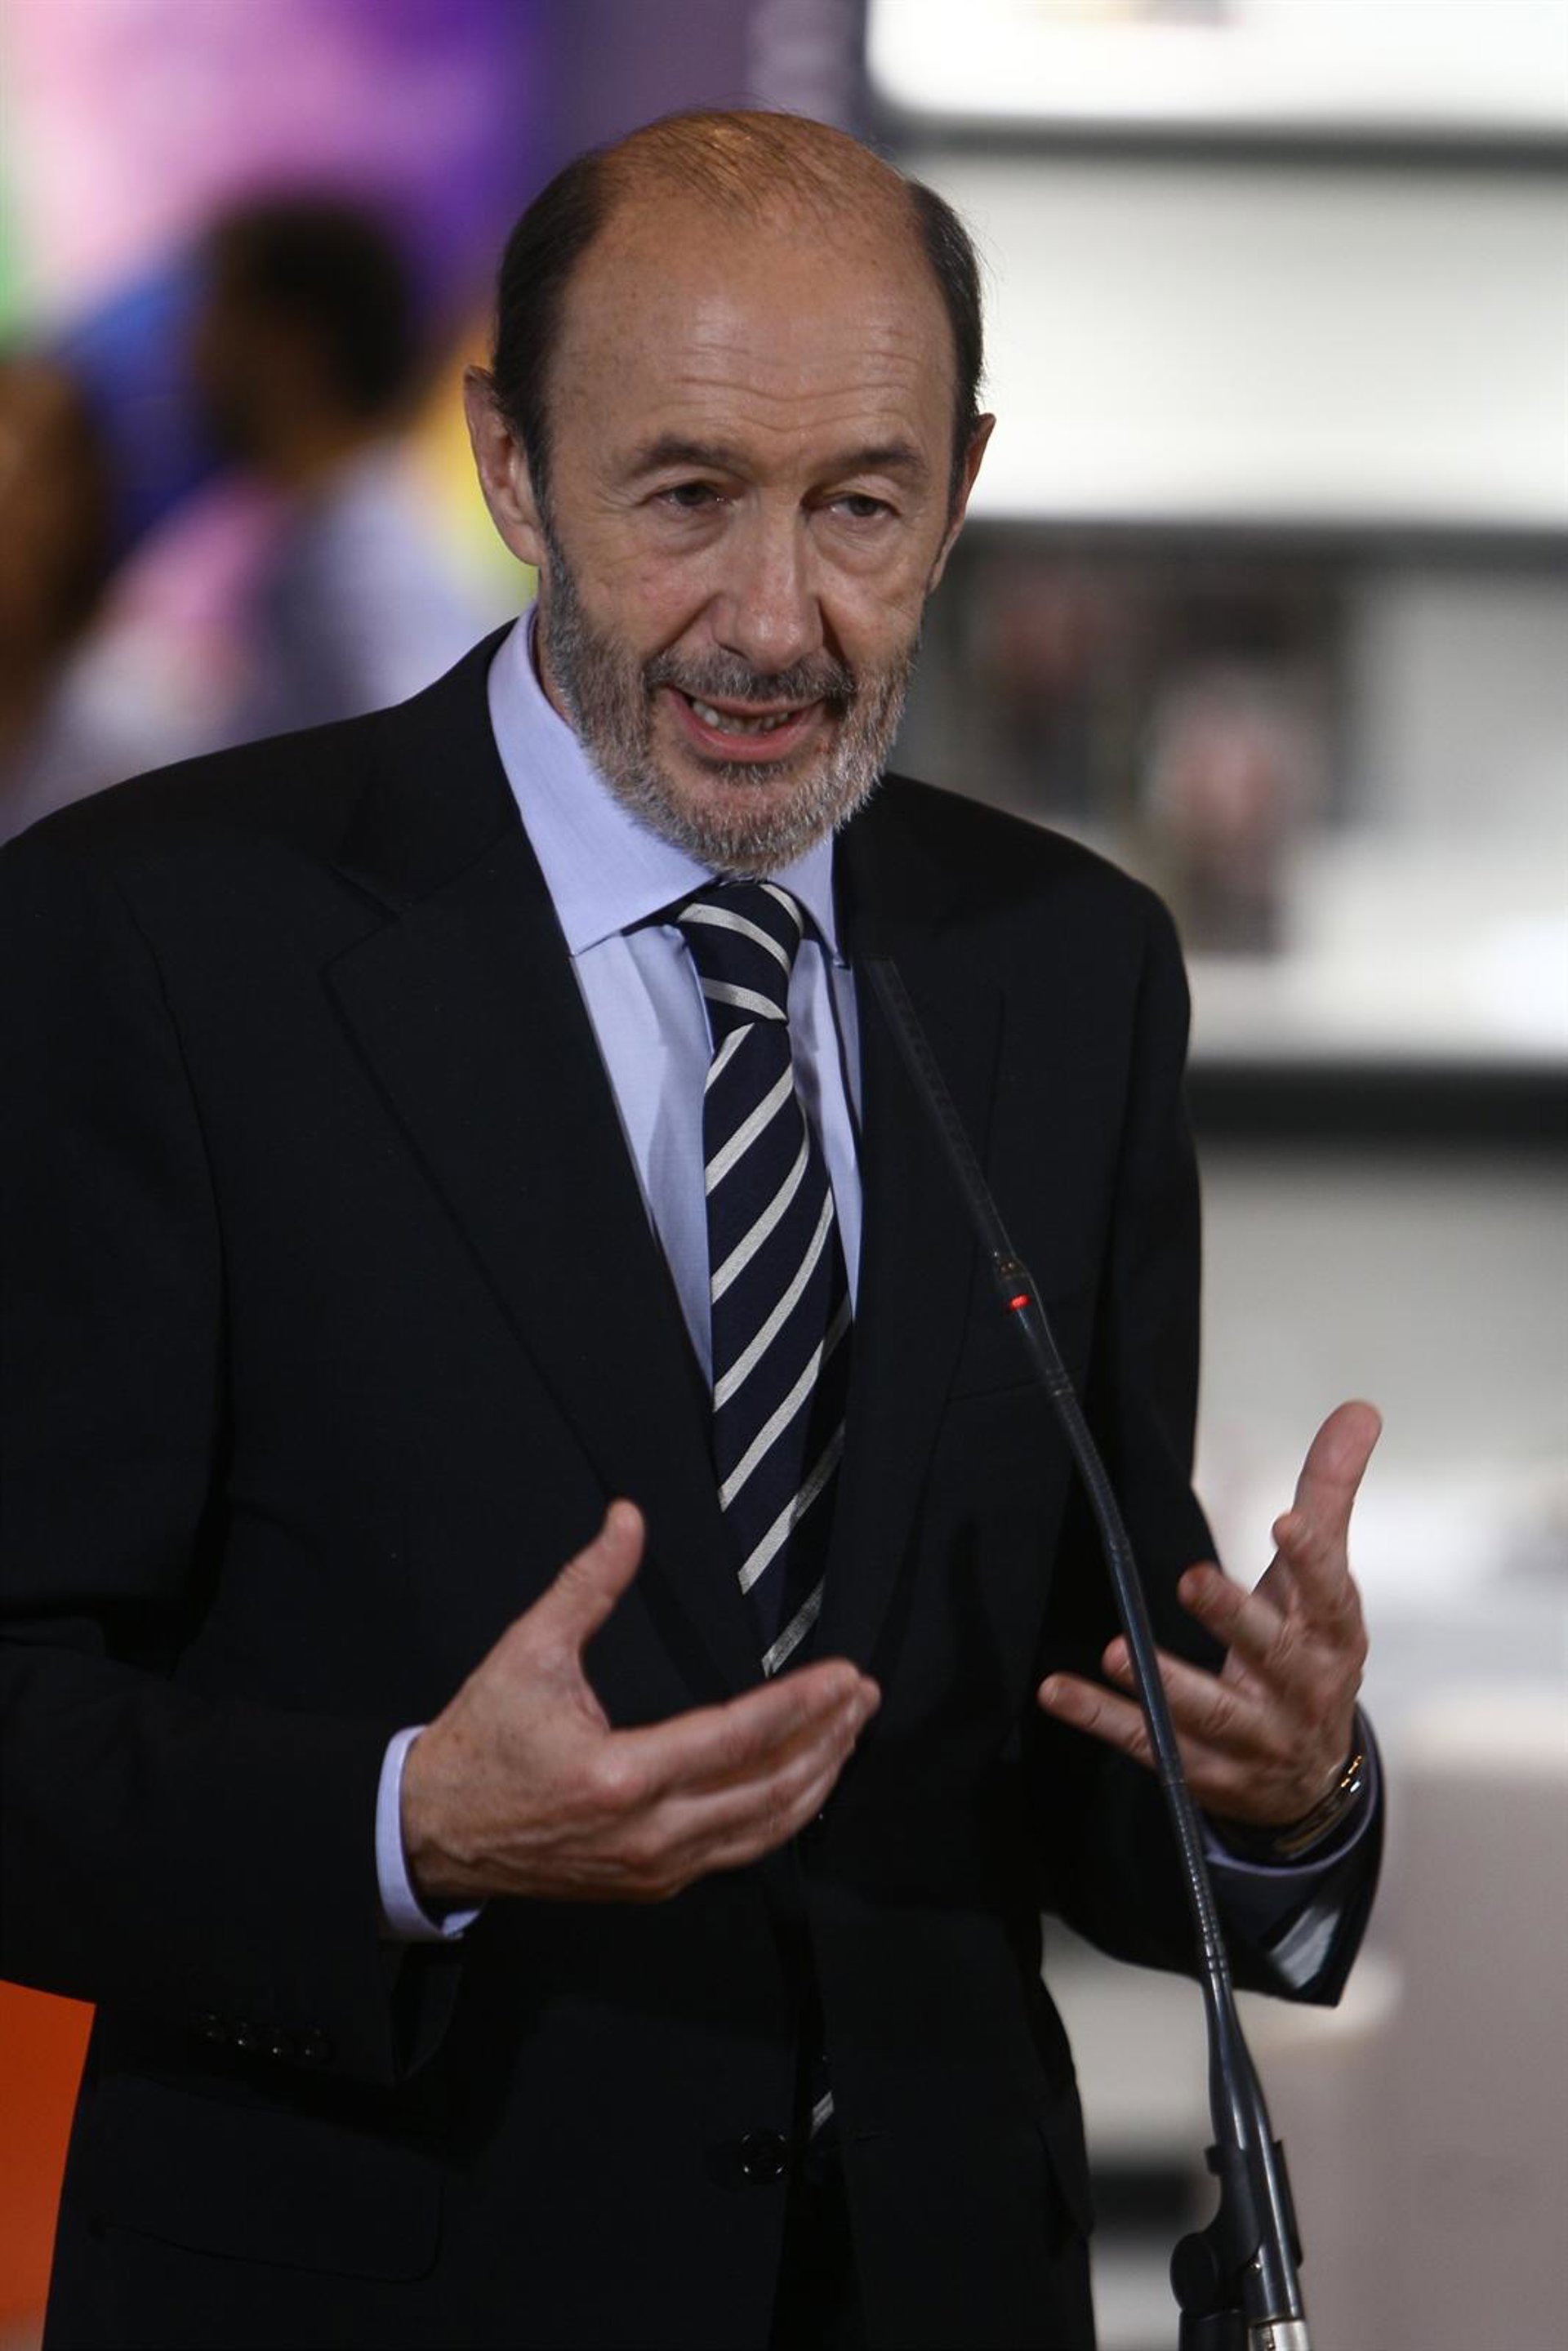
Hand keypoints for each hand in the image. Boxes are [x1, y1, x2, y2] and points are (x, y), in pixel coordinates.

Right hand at [401, 1500, 879, 1903]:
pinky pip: (735, 1853)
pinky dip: (779, 1816)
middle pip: (769, 1789)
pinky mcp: (652, 1884)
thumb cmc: (483, 1736)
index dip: (801, 1704)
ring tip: (850, 1734)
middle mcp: (649, 1833)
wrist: (435, 1829)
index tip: (845, 1675)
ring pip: (763, 1831)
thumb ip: (588, 1583)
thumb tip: (629, 1517)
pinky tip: (802, 1782)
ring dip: (816, 1780)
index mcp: (622, 1774)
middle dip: (829, 1740)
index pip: (739, 1737)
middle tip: (865, 1696)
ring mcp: (654, 1867)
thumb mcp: (528, 1649)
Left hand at [1036, 1401, 1378, 1827]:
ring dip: (1165, 1685)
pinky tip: (1058, 1691)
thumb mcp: (1325, 1583)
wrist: (1313, 1779)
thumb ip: (1329, 1495)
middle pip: (1271, 1653)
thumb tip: (1359, 1410)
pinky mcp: (1208, 1772)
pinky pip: (1153, 1746)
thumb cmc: (1311, 1655)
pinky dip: (1105, 1719)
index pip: (1329, 1595)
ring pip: (1212, 1714)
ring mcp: (1256, 1739)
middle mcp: (1301, 1690)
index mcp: (1332, 1636)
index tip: (1285, 1522)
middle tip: (1191, 1578)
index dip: (1310, 1560)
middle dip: (1233, 1618)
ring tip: (1117, 1651)